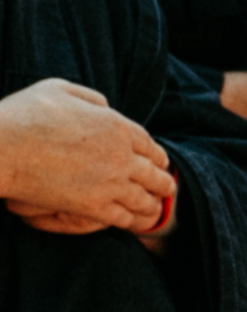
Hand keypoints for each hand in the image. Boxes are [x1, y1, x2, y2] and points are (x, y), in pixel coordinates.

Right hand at [0, 77, 177, 242]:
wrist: (0, 147)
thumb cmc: (22, 115)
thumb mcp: (60, 89)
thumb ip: (90, 99)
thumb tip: (106, 107)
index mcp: (117, 126)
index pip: (150, 145)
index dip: (157, 156)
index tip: (159, 162)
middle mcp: (121, 155)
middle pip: (155, 173)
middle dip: (162, 181)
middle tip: (166, 187)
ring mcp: (110, 183)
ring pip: (145, 198)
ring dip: (153, 203)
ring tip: (155, 208)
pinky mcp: (93, 206)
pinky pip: (124, 217)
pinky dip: (134, 220)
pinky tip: (136, 222)